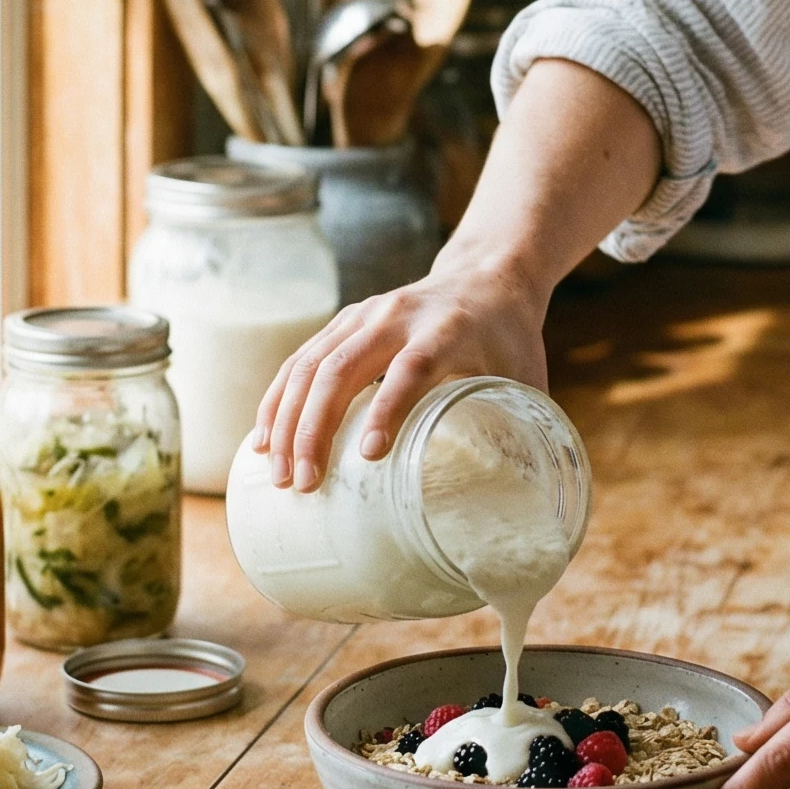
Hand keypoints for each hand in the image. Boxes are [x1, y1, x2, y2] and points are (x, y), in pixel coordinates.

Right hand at [253, 248, 550, 490]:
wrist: (488, 276)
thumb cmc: (510, 340)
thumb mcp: (525, 380)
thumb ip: (521, 435)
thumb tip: (522, 511)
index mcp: (448, 328)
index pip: (410, 367)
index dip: (387, 408)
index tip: (366, 456)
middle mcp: (397, 315)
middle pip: (342, 367)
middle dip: (315, 428)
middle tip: (305, 484)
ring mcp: (364, 314)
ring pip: (310, 363)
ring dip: (286, 420)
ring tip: (279, 474)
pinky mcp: (344, 322)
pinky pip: (300, 360)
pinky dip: (278, 400)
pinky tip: (265, 439)